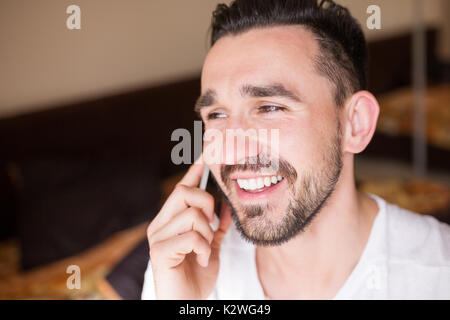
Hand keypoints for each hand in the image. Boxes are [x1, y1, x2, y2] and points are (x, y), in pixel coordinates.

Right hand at [146, 160, 231, 298]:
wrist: (186, 303)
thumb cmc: (195, 276)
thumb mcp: (211, 247)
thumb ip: (218, 228)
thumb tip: (228, 207)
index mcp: (170, 221)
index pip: (181, 188)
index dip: (193, 171)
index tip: (204, 155)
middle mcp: (160, 224)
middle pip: (185, 192)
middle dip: (207, 205)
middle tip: (211, 227)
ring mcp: (157, 237)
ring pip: (192, 215)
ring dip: (207, 234)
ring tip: (205, 250)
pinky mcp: (158, 251)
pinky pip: (191, 236)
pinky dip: (203, 249)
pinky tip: (200, 260)